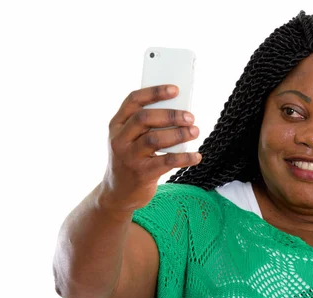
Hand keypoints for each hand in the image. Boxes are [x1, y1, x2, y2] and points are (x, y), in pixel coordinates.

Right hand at [100, 85, 201, 212]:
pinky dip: (184, 157)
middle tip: (190, 116)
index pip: (133, 101)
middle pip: (144, 118)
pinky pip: (166, 162)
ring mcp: (129, 157)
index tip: (175, 89)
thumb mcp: (130, 140)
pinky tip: (196, 156)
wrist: (118, 193)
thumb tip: (178, 113)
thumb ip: (146, 126)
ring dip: (179, 134)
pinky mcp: (141, 174)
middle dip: (170, 115)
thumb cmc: (130, 160)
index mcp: (116, 125)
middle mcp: (119, 139)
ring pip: (154, 139)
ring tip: (195, 131)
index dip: (154, 92)